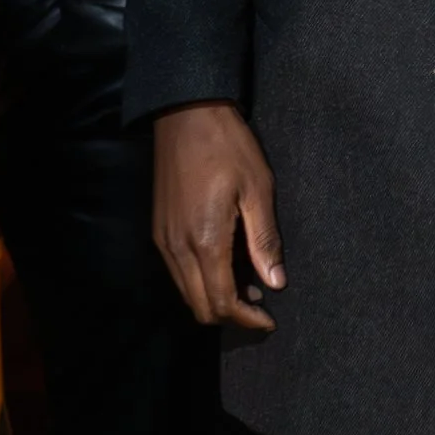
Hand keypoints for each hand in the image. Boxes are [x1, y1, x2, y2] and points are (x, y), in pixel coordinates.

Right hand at [152, 102, 283, 330]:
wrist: (185, 114)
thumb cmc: (227, 147)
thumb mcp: (258, 190)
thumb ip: (264, 240)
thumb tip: (275, 282)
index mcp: (205, 241)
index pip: (222, 302)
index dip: (247, 319)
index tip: (270, 320)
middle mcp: (177, 248)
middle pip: (199, 306)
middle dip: (230, 316)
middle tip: (260, 306)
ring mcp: (163, 241)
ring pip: (186, 292)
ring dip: (214, 299)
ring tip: (248, 287)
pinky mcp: (159, 230)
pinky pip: (177, 273)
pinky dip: (200, 282)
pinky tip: (225, 266)